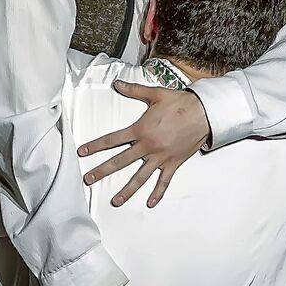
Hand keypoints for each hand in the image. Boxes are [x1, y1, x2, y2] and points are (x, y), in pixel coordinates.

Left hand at [78, 84, 209, 206]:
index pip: (112, 140)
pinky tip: (149, 203)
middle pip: (120, 162)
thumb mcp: (155, 94)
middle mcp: (148, 146)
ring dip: (127, 191)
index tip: (82, 151)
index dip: (95, 145)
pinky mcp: (173, 163)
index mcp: (140, 130)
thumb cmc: (179, 103)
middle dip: (102, 171)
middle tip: (88, 179)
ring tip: (115, 201)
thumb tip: (117, 83)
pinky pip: (164, 182)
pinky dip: (157, 193)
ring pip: (140, 177)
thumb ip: (134, 90)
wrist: (203, 113)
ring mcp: (160, 158)